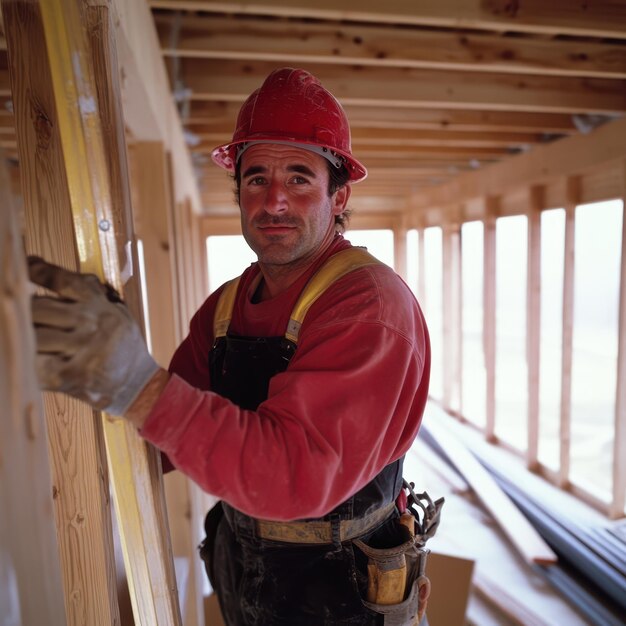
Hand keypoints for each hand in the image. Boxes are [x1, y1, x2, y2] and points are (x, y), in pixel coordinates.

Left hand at [28, 256, 159, 415]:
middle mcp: (92, 324)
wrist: (138, 384)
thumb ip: (88, 293)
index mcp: (101, 306)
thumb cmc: (121, 346)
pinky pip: (35, 364)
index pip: (63, 281)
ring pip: (33, 335)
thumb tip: (39, 266)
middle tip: (12, 311)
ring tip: (17, 335)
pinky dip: (23, 360)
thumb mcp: (116, 311)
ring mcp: (82, 350)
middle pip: (38, 308)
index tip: (25, 265)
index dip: (38, 271)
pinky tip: (21, 357)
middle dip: (20, 311)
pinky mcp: (71, 376)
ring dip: (20, 336)